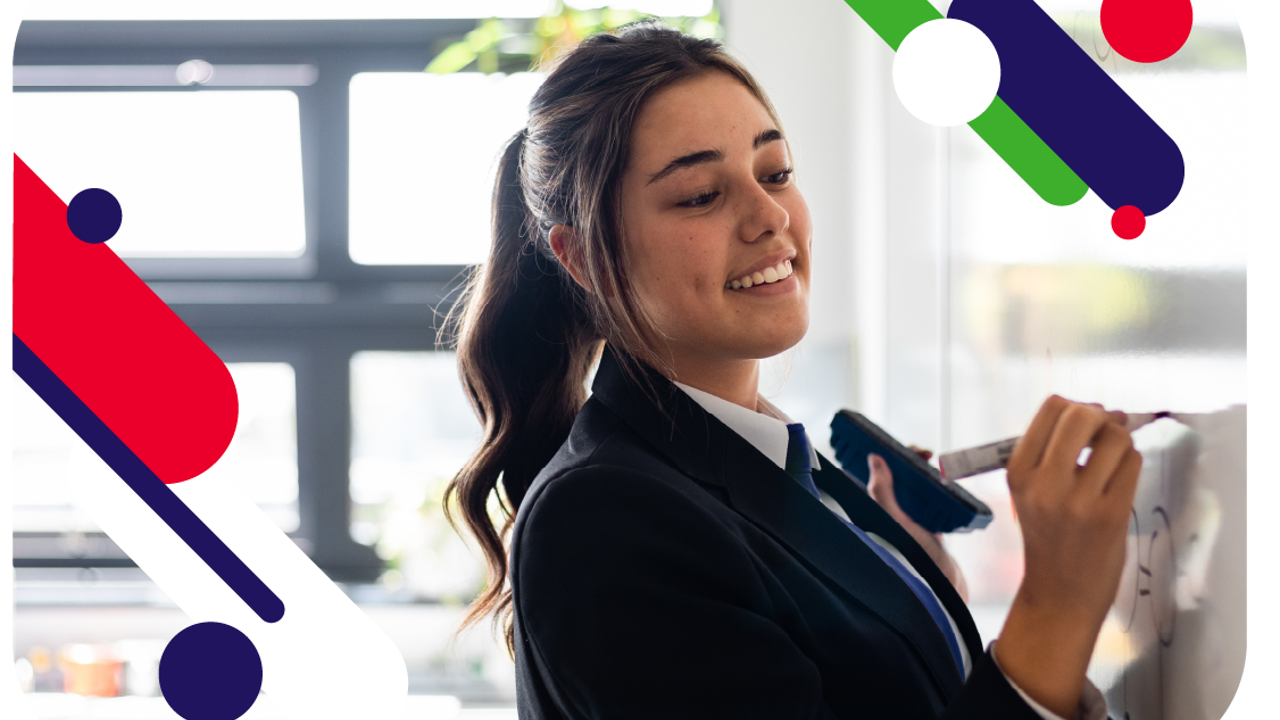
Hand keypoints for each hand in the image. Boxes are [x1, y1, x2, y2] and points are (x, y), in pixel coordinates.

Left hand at [866, 447, 969, 603]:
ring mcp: (913, 523)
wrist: (947, 593)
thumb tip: (874, 460)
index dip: (884, 460)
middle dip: (910, 463)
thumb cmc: (917, 564)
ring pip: (917, 490)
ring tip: (936, 466)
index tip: (898, 449)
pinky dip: (939, 492)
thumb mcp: (897, 524)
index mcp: (877, 515)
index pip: (876, 479)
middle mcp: (892, 518)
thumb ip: (882, 493)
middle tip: (926, 454)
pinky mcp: (931, 530)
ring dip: (926, 475)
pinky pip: (933, 504)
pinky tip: (947, 485)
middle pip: (898, 481)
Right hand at [995, 395, 1141, 717]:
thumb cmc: (1050, 536)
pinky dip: (1131, 462)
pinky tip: (1120, 479)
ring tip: (1114, 459)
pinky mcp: (1109, 514)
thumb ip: (1050, 452)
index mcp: (1018, 472)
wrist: (1060, 593)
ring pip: (1114, 437)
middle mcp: (1044, 482)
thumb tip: (1096, 411)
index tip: (1088, 421)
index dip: (1077, 406)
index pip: (1051, 409)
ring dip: (1121, 440)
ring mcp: (1077, 499)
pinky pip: (1131, 463)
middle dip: (1102, 416)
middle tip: (1107, 430)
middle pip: (1082, 415)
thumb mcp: (1030, 491)